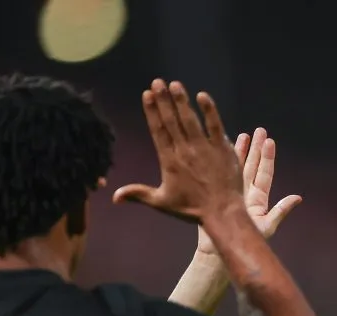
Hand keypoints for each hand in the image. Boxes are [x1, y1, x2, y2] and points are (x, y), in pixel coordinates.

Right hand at [113, 79, 242, 222]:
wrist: (221, 212)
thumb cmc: (191, 210)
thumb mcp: (161, 202)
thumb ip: (138, 194)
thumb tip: (114, 197)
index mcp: (169, 161)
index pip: (158, 131)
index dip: (151, 111)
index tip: (146, 94)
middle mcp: (184, 151)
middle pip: (171, 121)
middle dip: (163, 100)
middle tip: (157, 82)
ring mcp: (204, 148)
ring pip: (190, 120)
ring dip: (181, 101)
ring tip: (174, 84)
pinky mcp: (222, 149)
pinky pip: (214, 126)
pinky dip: (209, 111)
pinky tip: (202, 96)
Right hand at [197, 127, 301, 254]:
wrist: (221, 251)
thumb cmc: (245, 243)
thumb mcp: (266, 226)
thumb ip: (280, 212)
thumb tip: (298, 198)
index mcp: (259, 199)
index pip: (265, 173)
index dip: (268, 158)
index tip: (270, 141)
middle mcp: (247, 193)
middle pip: (253, 166)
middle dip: (256, 148)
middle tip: (260, 130)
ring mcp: (233, 193)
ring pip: (238, 168)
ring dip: (241, 151)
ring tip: (243, 135)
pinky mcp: (220, 194)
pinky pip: (222, 175)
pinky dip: (224, 162)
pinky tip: (223, 149)